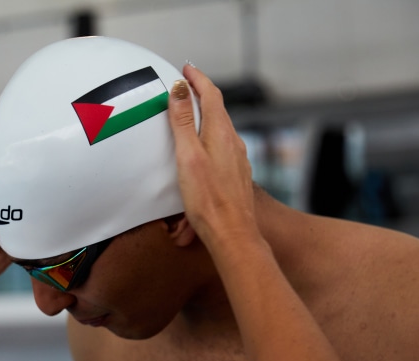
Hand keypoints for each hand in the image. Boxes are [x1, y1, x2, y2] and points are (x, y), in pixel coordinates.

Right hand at [167, 65, 258, 248]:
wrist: (232, 233)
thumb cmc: (208, 199)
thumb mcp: (188, 155)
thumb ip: (183, 121)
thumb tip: (181, 89)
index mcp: (221, 133)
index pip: (211, 95)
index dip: (198, 79)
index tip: (186, 68)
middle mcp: (233, 142)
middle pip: (218, 109)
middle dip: (202, 94)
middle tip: (186, 85)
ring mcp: (237, 159)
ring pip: (221, 128)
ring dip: (207, 115)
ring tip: (192, 112)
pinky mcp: (235, 174)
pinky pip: (223, 145)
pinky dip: (210, 135)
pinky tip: (203, 147)